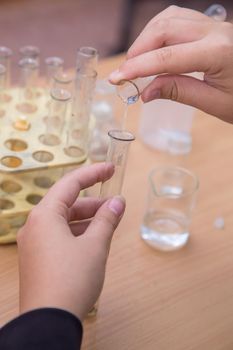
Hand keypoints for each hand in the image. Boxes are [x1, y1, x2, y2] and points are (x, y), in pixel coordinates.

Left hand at [17, 163, 124, 320]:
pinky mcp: (37, 259)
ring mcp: (33, 244)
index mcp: (45, 216)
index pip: (71, 184)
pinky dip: (77, 233)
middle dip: (93, 203)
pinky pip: (58, 237)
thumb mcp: (95, 245)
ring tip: (109, 222)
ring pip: (63, 221)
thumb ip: (107, 219)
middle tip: (116, 204)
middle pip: (66, 204)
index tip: (111, 169)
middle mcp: (34, 226)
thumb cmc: (72, 278)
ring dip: (87, 219)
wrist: (49, 322)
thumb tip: (118, 202)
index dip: (93, 173)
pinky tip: (94, 239)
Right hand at [109, 6, 232, 123]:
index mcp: (218, 52)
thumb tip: (145, 91)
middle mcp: (215, 31)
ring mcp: (214, 24)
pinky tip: (153, 48)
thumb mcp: (215, 103)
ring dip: (146, 38)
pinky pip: (178, 18)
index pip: (167, 57)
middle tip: (125, 74)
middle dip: (138, 50)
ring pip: (169, 19)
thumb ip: (179, 92)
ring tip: (136, 63)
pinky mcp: (211, 25)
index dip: (137, 68)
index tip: (117, 79)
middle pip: (164, 29)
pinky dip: (159, 31)